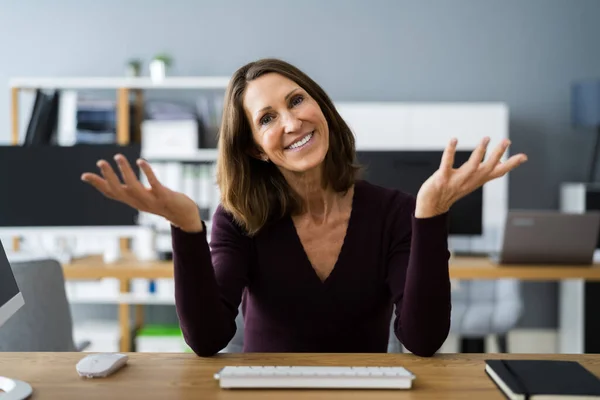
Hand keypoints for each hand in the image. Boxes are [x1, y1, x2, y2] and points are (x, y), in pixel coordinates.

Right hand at [81, 154, 202, 231]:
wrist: (184, 216)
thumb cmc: (162, 203)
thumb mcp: (143, 197)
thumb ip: (130, 191)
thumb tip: (119, 184)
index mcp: (133, 201)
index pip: (111, 193)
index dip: (98, 185)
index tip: (84, 175)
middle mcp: (139, 202)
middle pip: (119, 191)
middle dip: (109, 177)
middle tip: (101, 162)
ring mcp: (152, 201)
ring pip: (134, 187)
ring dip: (125, 172)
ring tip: (118, 156)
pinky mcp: (165, 196)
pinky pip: (154, 184)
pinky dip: (147, 173)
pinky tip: (141, 161)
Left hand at [415, 137, 526, 217]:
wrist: (432, 206)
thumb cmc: (451, 190)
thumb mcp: (471, 182)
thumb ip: (484, 172)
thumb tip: (499, 161)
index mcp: (477, 180)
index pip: (497, 172)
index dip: (511, 165)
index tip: (524, 156)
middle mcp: (469, 180)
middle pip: (488, 167)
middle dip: (498, 154)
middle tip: (507, 141)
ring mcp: (456, 180)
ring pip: (472, 165)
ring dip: (480, 152)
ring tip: (486, 138)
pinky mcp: (442, 178)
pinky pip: (447, 163)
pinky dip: (450, 151)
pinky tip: (454, 140)